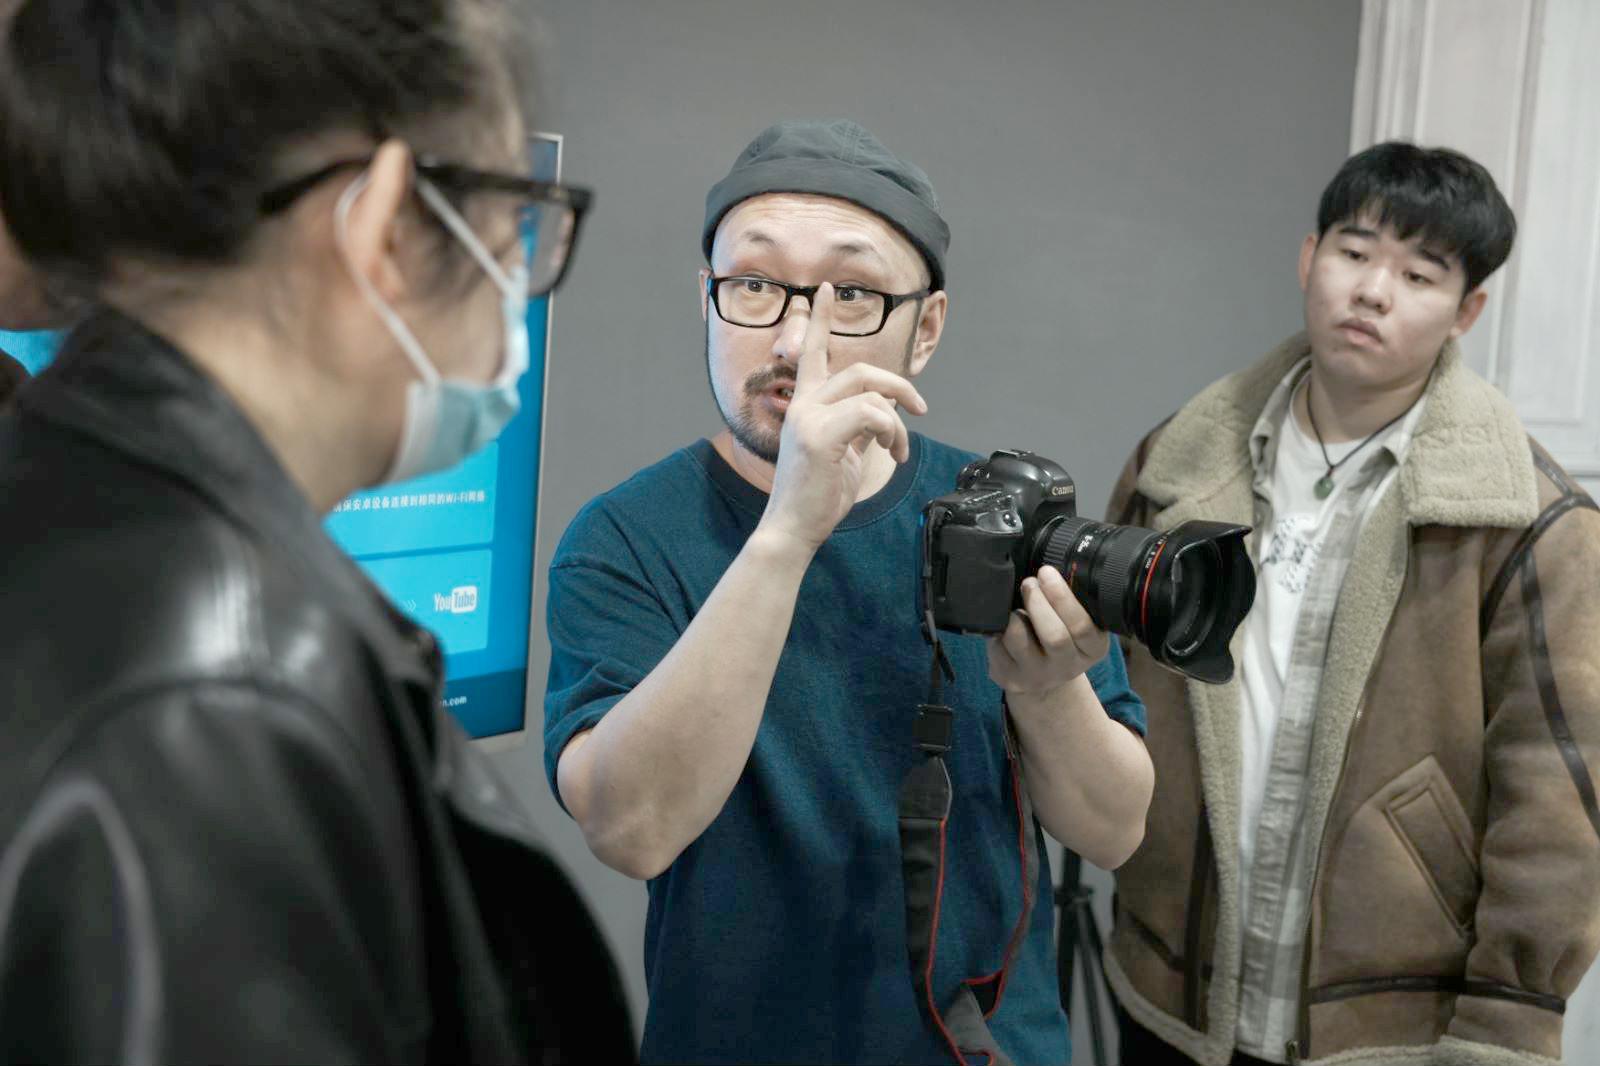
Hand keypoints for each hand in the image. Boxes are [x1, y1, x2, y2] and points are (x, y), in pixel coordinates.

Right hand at [757, 283, 927, 553]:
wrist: (794, 528)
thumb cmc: (817, 494)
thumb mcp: (843, 451)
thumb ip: (859, 424)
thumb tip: (887, 407)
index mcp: (804, 404)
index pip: (812, 352)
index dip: (819, 320)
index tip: (825, 290)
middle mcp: (802, 404)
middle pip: (860, 370)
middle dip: (899, 386)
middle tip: (921, 408)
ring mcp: (809, 418)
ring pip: (871, 392)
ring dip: (898, 422)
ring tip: (897, 448)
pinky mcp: (821, 436)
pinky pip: (872, 414)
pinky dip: (892, 432)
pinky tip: (890, 452)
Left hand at [988, 565, 1109, 698]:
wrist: (1043, 674)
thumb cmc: (1060, 633)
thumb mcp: (1077, 621)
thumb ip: (1073, 598)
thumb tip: (1052, 558)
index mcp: (1092, 649)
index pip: (1082, 626)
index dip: (1062, 597)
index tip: (1047, 572)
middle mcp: (1068, 667)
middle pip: (1054, 636)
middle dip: (1038, 602)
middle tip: (1029, 582)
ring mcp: (1039, 676)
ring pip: (1020, 640)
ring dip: (1014, 614)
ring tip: (1015, 602)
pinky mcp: (1012, 679)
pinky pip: (998, 648)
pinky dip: (997, 629)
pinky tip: (1003, 621)